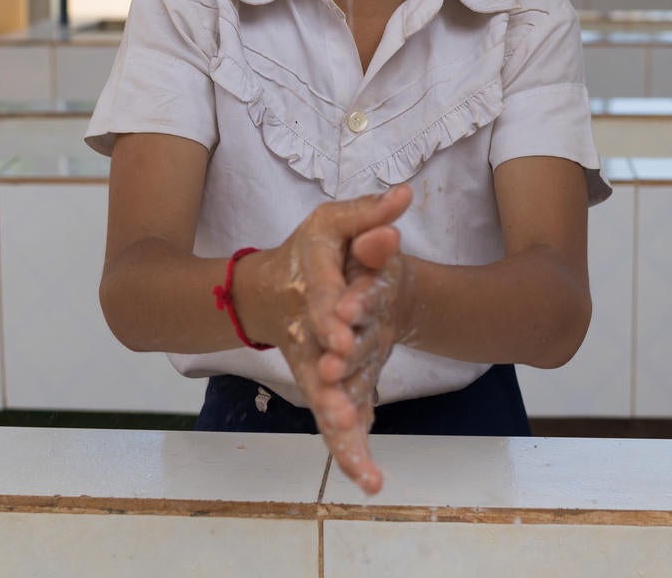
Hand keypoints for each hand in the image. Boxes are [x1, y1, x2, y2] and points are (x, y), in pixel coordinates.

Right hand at [240, 185, 411, 495]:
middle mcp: (306, 327)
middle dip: (329, 380)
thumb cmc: (310, 252)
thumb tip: (405, 194)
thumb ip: (370, 213)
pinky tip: (369, 478)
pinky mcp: (318, 384)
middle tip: (340, 404)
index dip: (333, 317)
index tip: (345, 336)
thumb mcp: (334, 224)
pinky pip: (333, 419)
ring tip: (358, 460)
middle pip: (316, 356)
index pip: (321, 299)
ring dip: (337, 424)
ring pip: (322, 397)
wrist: (266, 289)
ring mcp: (309, 361)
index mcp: (310, 283)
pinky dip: (348, 447)